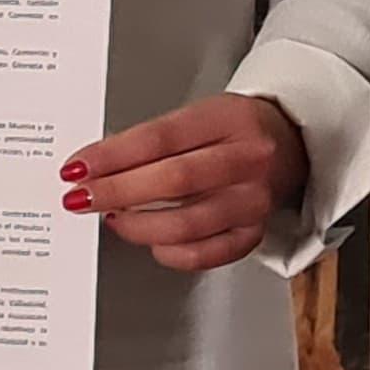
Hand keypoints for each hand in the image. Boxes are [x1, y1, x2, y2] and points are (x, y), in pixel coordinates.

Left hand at [64, 94, 310, 272]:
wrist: (291, 143)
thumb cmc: (235, 129)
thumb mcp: (199, 115)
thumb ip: (153, 141)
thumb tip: (98, 167)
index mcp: (229, 119)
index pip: (161, 138)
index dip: (113, 156)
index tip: (78, 167)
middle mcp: (247, 159)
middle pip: (174, 180)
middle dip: (117, 192)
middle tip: (82, 197)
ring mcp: (254, 199)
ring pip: (188, 223)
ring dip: (139, 225)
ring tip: (114, 217)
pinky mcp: (255, 232)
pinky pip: (207, 254)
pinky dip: (172, 253)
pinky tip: (153, 242)